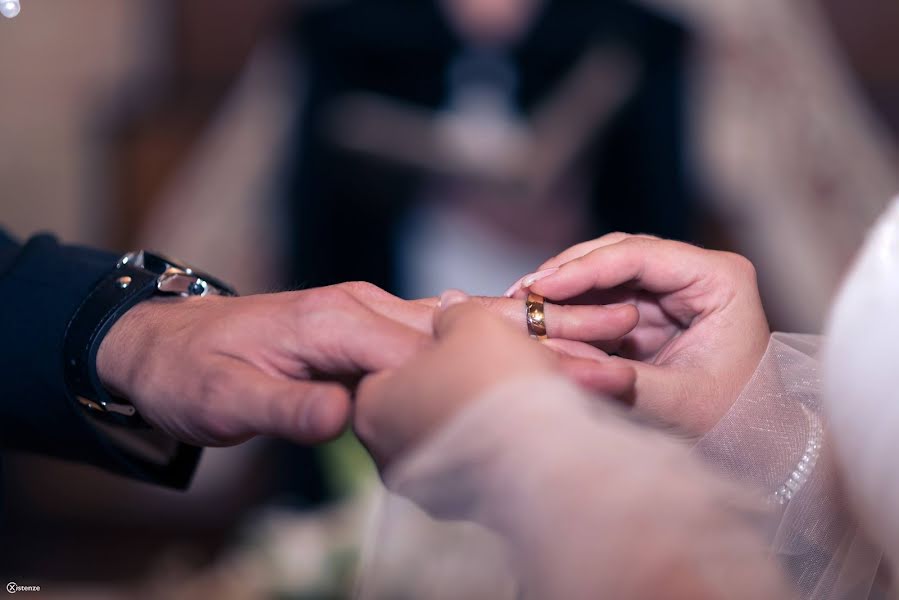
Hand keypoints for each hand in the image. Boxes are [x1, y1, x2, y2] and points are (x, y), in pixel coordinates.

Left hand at [97, 282, 637, 446]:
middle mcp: (366, 309)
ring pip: (468, 327)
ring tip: (607, 341)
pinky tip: (542, 351)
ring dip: (535, 337)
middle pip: (468, 326)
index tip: (557, 387)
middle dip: (541, 341)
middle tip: (615, 354)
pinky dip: (497, 344)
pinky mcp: (375, 331)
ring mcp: (374, 316)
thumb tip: (345, 419)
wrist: (168, 345)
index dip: (492, 367)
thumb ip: (288, 406)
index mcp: (337, 319)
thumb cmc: (195, 371)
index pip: (427, 345)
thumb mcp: (226, 396)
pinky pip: (444, 337)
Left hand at [354, 291, 635, 468]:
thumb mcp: (476, 325)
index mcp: (374, 404)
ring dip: (490, 405)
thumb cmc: (498, 385)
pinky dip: (505, 435)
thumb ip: (456, 313)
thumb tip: (447, 306)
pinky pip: (484, 455)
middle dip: (466, 374)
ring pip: (461, 426)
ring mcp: (427, 486)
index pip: (393, 359)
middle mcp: (389, 452)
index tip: (470, 334)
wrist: (545, 463)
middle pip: (428, 395)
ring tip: (528, 386)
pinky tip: (533, 418)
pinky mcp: (467, 507)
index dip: (435, 340)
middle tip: (502, 357)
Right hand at [507, 233, 769, 434]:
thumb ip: (623, 379)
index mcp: (720, 280)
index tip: (542, 285)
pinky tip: (543, 315)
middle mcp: (697, 273)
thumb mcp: (679, 402)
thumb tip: (563, 359)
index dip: (586, 267)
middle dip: (569, 270)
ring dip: (565, 284)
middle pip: (620, 252)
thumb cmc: (735, 420)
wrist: (757, 442)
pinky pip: (606, 295)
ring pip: (608, 269)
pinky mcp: (654, 308)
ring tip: (523, 302)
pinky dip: (574, 304)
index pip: (642, 255)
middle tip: (523, 291)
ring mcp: (675, 288)